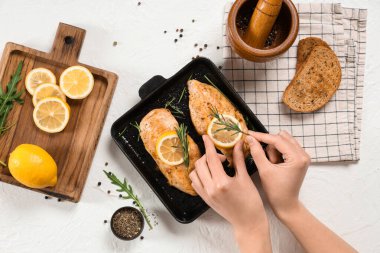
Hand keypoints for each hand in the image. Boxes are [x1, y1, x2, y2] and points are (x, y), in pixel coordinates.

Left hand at [190, 136, 271, 252]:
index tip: (206, 137)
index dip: (208, 145)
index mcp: (222, 182)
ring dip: (202, 165)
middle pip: (200, 164)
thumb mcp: (245, 178)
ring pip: (195, 173)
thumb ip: (239, 159)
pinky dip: (199, 175)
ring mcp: (206, 195)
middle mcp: (211, 189)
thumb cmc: (251, 202)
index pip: (211, 158)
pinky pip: (196, 183)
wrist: (248, 223)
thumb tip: (238, 144)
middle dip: (208, 155)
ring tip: (214, 166)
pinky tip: (210, 174)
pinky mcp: (205, 199)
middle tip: (220, 157)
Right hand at [245, 130, 309, 217]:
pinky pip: (286, 147)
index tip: (249, 133)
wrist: (286, 204)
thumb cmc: (276, 191)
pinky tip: (274, 163)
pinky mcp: (299, 159)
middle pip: (282, 138)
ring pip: (283, 141)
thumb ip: (257, 152)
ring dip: (273, 149)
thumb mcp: (264, 170)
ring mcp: (302, 156)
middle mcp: (303, 154)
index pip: (277, 140)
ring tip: (270, 164)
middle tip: (263, 157)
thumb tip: (250, 139)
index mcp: (297, 158)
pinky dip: (277, 152)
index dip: (262, 136)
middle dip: (269, 145)